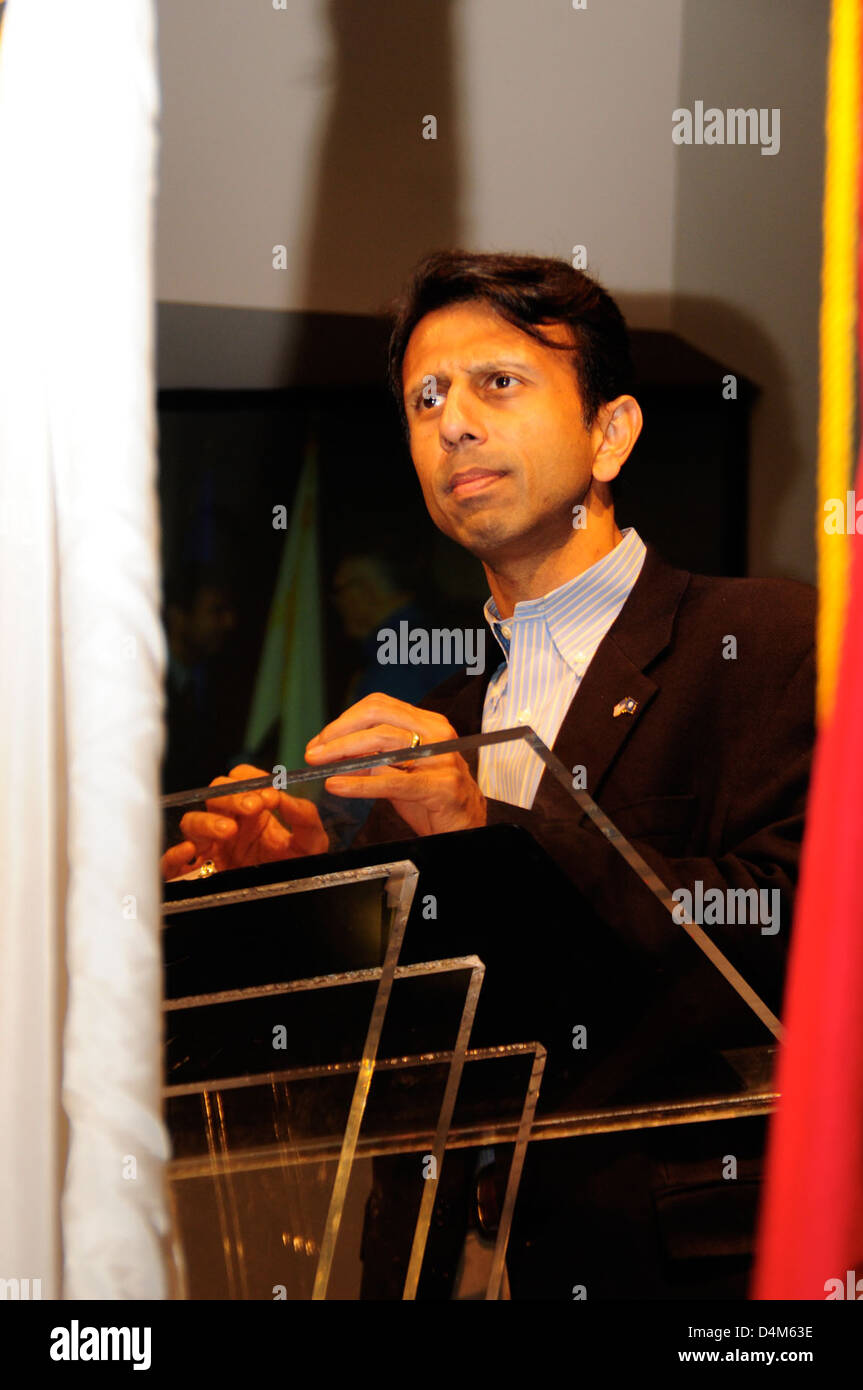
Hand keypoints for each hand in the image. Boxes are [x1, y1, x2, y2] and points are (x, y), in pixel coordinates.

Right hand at [161, 763, 328, 879]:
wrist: (294, 901)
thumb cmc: (299, 869)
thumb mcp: (311, 842)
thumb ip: (304, 816)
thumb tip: (285, 797)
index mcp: (253, 812)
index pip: (240, 778)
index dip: (250, 780)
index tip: (269, 795)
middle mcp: (229, 824)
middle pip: (214, 794)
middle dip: (232, 796)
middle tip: (254, 807)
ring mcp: (211, 848)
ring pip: (191, 822)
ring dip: (207, 820)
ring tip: (229, 830)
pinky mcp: (198, 875)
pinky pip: (171, 863)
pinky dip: (173, 855)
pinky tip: (190, 851)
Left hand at [304, 694, 486, 836]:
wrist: (466, 825)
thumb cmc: (431, 796)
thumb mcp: (398, 771)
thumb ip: (369, 760)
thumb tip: (330, 755)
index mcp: (427, 722)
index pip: (379, 706)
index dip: (345, 720)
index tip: (321, 739)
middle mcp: (436, 733)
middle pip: (377, 720)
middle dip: (339, 734)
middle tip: (314, 752)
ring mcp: (441, 758)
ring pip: (383, 744)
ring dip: (344, 754)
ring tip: (320, 766)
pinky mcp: (441, 786)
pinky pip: (392, 781)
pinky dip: (360, 783)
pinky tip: (338, 786)